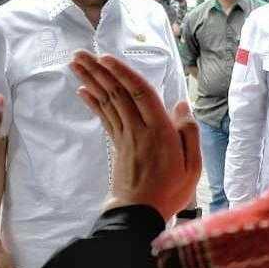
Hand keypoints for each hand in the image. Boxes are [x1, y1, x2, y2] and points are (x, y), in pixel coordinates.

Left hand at [70, 51, 201, 221]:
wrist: (139, 215)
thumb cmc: (170, 191)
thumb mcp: (193, 166)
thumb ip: (188, 133)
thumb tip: (182, 106)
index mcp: (159, 131)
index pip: (140, 93)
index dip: (123, 73)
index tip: (107, 57)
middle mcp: (138, 129)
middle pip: (117, 93)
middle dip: (98, 71)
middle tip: (79, 52)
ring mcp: (125, 137)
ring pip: (107, 102)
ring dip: (91, 80)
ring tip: (76, 63)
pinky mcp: (117, 145)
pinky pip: (104, 117)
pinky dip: (93, 102)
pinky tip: (83, 89)